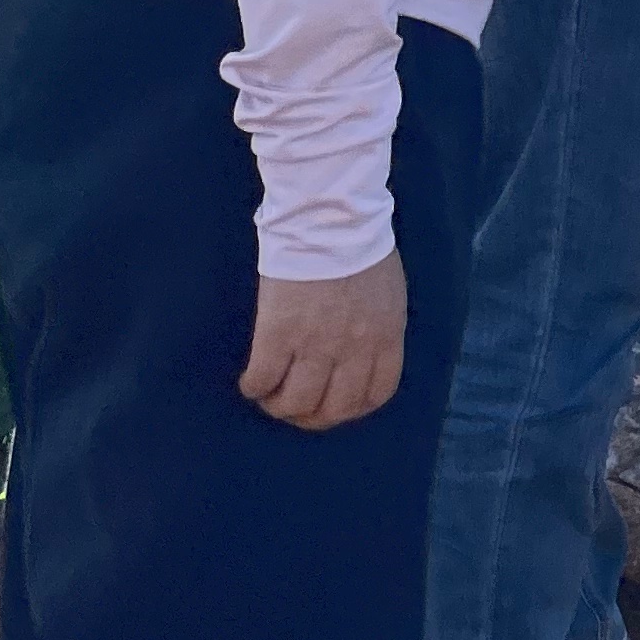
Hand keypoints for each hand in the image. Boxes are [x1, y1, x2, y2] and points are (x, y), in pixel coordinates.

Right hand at [238, 255, 406, 430]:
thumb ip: (378, 328)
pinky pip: (263, 379)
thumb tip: (360, 352)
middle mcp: (353, 350)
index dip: (353, 408)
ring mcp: (315, 345)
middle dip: (314, 417)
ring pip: (297, 402)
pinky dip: (255, 387)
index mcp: (385, 338)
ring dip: (280, 407)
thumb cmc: (362, 249)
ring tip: (271, 397)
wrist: (330, 222)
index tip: (335, 406)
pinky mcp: (278, 335)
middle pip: (335, 408)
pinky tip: (252, 381)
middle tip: (297, 408)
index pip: (375, 394)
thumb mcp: (387, 295)